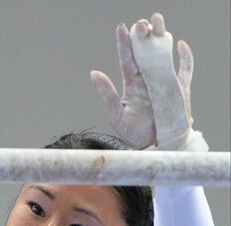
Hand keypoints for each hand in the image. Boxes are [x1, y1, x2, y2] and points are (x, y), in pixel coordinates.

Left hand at [90, 13, 193, 149]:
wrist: (152, 147)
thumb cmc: (132, 133)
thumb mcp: (117, 116)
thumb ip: (107, 95)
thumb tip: (94, 73)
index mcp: (131, 83)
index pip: (127, 59)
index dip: (124, 43)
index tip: (121, 27)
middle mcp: (147, 79)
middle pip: (145, 51)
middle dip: (143, 35)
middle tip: (141, 23)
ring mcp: (163, 82)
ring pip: (163, 55)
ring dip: (161, 38)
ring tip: (157, 23)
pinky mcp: (178, 89)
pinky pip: (184, 70)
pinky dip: (185, 57)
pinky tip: (180, 45)